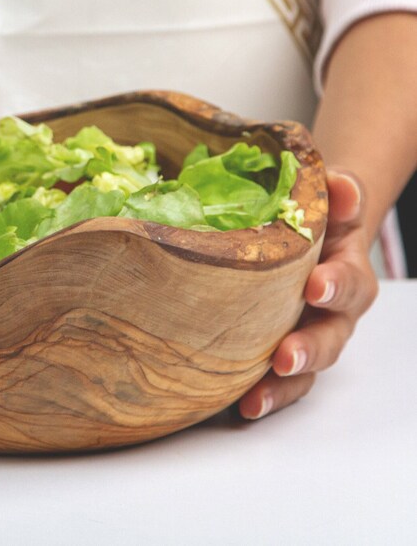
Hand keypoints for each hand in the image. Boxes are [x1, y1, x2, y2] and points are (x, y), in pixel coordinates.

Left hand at [238, 169, 378, 419]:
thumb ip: (340, 192)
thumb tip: (341, 185)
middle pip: (330, 338)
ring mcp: (307, 337)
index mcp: (347, 272)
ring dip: (283, 385)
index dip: (336, 284)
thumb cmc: (316, 217)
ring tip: (257, 397)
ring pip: (305, 371)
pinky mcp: (279, 354)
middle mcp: (333, 314)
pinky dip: (264, 395)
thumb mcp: (330, 198)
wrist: (308, 235)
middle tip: (286, 355)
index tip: (316, 285)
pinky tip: (241, 405)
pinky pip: (278, 382)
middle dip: (309, 349)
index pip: (349, 280)